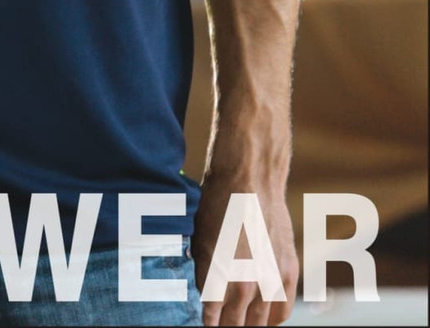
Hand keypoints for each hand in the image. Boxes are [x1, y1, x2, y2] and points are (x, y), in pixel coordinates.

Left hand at [192, 173, 297, 326]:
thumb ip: (205, 275)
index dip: (209, 325)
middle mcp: (245, 284)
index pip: (212, 319)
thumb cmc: (217, 204)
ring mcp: (270, 280)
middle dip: (229, 327)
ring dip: (250, 326)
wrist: (249, 177)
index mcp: (219, 277)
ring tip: (242, 324)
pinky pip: (282, 310)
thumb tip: (206, 297)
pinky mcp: (288, 271)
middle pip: (237, 326)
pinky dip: (272, 319)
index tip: (207, 325)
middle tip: (223, 324)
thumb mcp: (200, 241)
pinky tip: (263, 318)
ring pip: (261, 324)